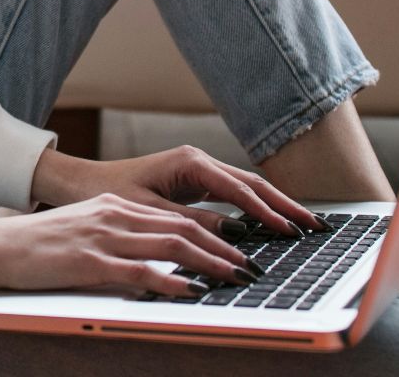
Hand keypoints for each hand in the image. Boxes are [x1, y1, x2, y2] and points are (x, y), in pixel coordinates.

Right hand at [0, 193, 260, 295]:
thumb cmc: (38, 246)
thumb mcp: (85, 231)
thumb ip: (120, 238)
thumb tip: (156, 258)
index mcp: (115, 206)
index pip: (176, 217)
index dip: (213, 233)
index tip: (239, 250)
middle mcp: (115, 215)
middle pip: (182, 228)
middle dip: (223, 248)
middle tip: (251, 267)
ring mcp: (103, 237)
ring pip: (170, 245)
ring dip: (209, 263)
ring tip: (235, 277)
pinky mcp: (89, 261)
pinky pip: (139, 270)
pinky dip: (171, 280)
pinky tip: (191, 290)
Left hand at [29, 146, 324, 241]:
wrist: (83, 183)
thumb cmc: (109, 194)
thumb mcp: (150, 213)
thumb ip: (192, 223)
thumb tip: (234, 236)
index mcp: (190, 163)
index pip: (239, 190)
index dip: (266, 212)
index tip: (289, 231)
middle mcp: (199, 161)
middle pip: (252, 184)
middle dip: (285, 205)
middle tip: (315, 226)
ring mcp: (199, 170)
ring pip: (247, 188)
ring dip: (275, 206)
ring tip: (305, 225)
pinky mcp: (195, 181)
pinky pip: (234, 195)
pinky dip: (256, 208)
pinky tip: (273, 223)